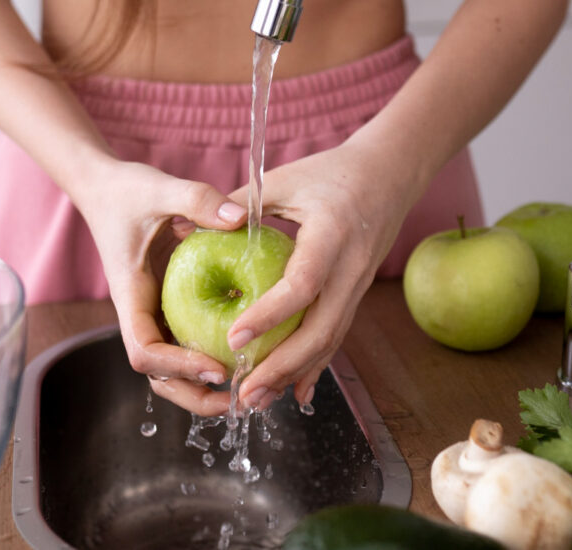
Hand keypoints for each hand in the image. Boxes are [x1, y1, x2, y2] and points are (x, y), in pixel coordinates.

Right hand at [79, 160, 244, 415]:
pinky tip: (251, 353)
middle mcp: (141, 312)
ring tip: (250, 387)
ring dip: (205, 387)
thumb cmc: (126, 191)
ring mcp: (155, 312)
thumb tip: (240, 218)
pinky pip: (190, 341)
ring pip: (174, 368)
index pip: (145, 351)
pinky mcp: (170, 305)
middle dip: (195, 395)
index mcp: (131, 295)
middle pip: (159, 376)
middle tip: (240, 398)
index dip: (178, 367)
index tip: (216, 368)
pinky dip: (214, 356)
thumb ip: (196, 199)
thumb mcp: (160, 188)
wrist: (105, 188)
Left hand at [224, 141, 414, 411]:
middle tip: (244, 391)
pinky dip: (313, 365)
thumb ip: (238, 204)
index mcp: (331, 234)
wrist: (389, 174)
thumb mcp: (283, 180)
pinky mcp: (356, 294)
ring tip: (257, 399)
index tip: (234, 337)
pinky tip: (294, 392)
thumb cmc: (329, 172)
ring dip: (294, 373)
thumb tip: (183, 229)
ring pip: (330, 340)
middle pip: (322, 328)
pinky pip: (335, 335)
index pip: (303, 283)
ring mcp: (357, 285)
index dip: (270, 315)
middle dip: (282, 366)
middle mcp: (351, 267)